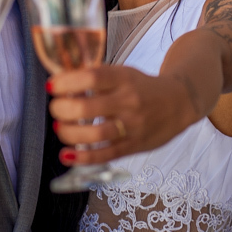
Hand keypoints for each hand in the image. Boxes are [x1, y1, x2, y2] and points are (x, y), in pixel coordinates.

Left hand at [47, 65, 200, 165]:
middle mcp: (129, 101)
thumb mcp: (123, 73)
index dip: (67, 82)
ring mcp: (132, 126)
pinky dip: (83, 158)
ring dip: (69, 133)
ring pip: (95, 134)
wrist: (180, 102)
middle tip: (55, 109)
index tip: (52, 86)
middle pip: (87, 108)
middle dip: (62, 110)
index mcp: (124, 78)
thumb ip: (96, 79)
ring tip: (60, 128)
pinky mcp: (134, 145)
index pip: (92, 77)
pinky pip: (106, 155)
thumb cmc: (143, 87)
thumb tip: (60, 83)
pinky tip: (67, 155)